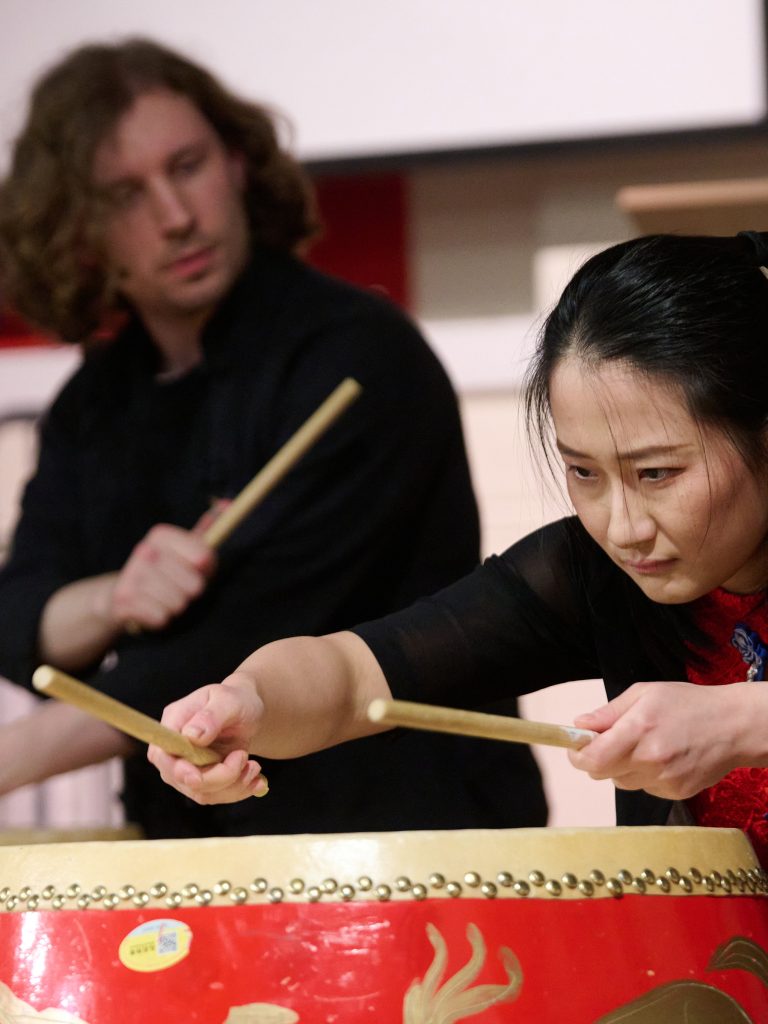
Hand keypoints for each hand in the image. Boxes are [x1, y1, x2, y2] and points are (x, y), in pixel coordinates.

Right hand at [110, 523, 215, 630]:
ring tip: (166, 599)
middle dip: (191, 591)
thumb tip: (227, 503)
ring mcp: (131, 576)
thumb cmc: (166, 571)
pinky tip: (153, 610)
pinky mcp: (124, 601)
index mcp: (161, 535)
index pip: (204, 557)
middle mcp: (144, 551)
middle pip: (194, 585)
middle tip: (180, 587)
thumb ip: (207, 530)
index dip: (206, 569)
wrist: (124, 595)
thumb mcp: (184, 548)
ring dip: (177, 607)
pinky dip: (162, 619)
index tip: (198, 569)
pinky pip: (161, 617)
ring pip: (178, 603)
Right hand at [147, 676, 267, 803]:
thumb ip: (211, 716)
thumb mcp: (229, 700)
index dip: (177, 770)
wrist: (249, 711)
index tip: (198, 775)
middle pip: (184, 780)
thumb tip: (192, 735)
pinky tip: (256, 780)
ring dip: (234, 785)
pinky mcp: (203, 780)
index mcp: (173, 724)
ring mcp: (186, 768)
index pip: (162, 755)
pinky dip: (239, 790)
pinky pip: (217, 796)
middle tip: (244, 757)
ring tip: (254, 766)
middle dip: (220, 777)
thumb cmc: (236, 700)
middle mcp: (174, 750)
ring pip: (203, 793)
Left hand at [567, 681, 755, 799]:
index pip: (593, 759)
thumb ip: (609, 712)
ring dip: (621, 768)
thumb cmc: (687, 703)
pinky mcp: (676, 793)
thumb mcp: (645, 693)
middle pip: (602, 774)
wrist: (733, 726)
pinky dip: (643, 775)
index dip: (577, 756)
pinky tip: (661, 758)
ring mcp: (664, 780)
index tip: (576, 748)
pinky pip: (644, 788)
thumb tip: (579, 725)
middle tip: (607, 744)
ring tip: (642, 746)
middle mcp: (650, 759)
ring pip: (622, 782)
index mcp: (639, 729)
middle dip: (597, 760)